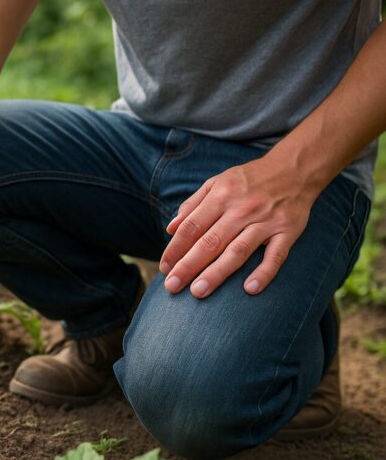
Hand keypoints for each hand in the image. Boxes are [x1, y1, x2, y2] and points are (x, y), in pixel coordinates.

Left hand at [159, 155, 320, 298]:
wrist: (294, 168)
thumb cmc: (249, 179)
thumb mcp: (217, 182)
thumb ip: (193, 205)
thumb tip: (170, 229)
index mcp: (221, 196)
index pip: (192, 227)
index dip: (175, 249)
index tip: (164, 268)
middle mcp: (241, 209)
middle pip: (210, 242)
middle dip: (188, 265)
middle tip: (172, 287)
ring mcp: (266, 221)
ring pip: (238, 251)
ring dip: (217, 272)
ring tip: (198, 291)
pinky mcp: (288, 231)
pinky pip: (276, 255)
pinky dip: (264, 272)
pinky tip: (250, 289)